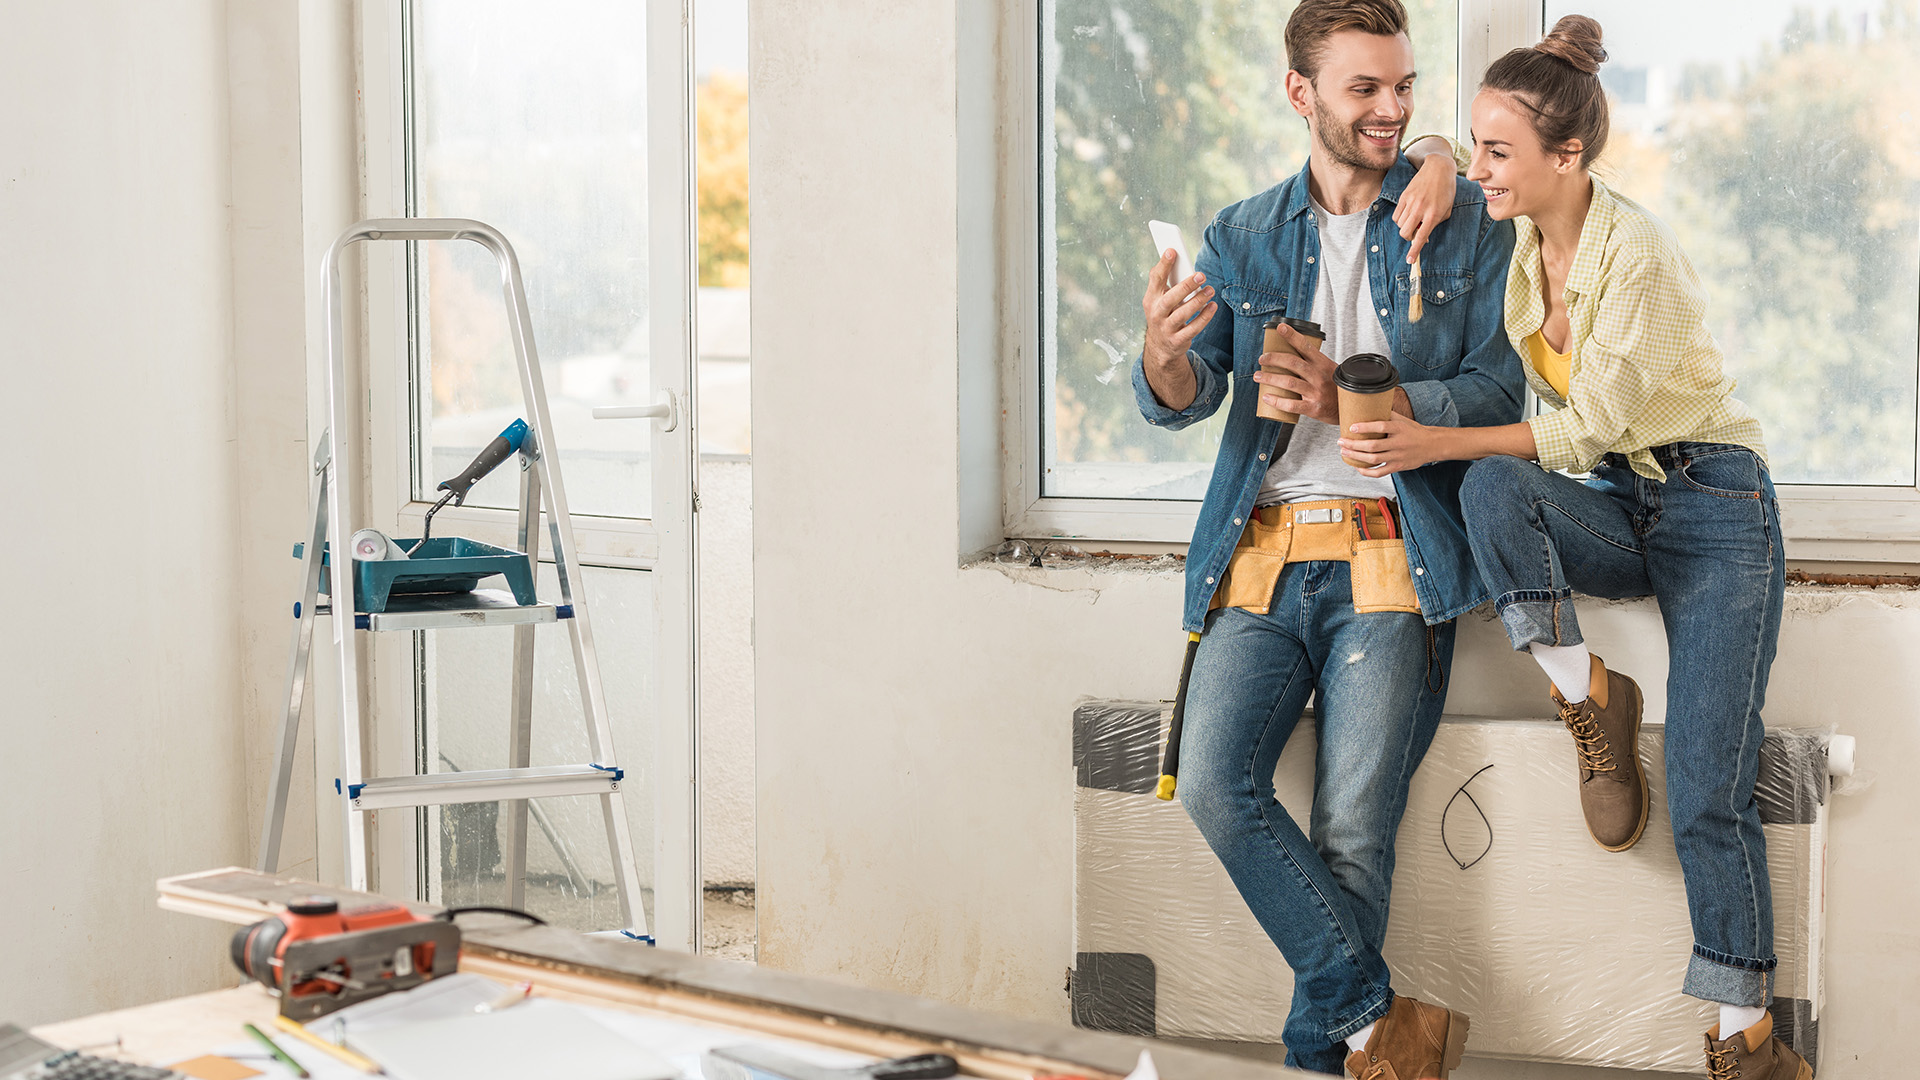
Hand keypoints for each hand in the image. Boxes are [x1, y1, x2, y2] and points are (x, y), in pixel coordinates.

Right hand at [1142, 249, 1216, 368]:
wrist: (1160, 346)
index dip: (1163, 265)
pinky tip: (1212, 306)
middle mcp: (1156, 314)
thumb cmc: (1164, 314)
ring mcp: (1166, 328)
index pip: (1155, 279)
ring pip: (1182, 314)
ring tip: (1210, 290)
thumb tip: (1176, 256)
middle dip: (1185, 286)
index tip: (1172, 251)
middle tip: (1201, 275)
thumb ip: (1166, 281)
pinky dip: (1204, 317)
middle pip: (1170, 299)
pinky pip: (1193, 329)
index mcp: (1151, 299)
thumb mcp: (1159, 299)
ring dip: (1198, 301)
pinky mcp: (1178, 340)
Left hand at [1254, 324, 1339, 424]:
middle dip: (1274, 359)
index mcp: (1323, 364)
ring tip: (1257, 376)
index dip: (1292, 336)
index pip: (1306, 346)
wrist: (1349, 408)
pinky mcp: (1314, 408)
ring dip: (1270, 378)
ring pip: (1289, 382)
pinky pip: (1292, 404)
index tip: (1280, 328)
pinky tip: (1266, 397)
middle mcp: (1319, 376)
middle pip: (1293, 363)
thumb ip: (1312, 362)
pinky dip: (1277, 401)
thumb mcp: (1329, 370)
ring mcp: (1316, 392)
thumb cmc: (1335, 388)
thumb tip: (1287, 353)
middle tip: (1262, 359)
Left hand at [1338, 412, 1452, 476]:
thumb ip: (1386, 414)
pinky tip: (1357, 467)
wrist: (1431, 445)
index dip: (1365, 427)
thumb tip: (1368, 404)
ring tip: (1344, 451)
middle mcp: (1398, 443)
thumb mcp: (1402, 419)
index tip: (1351, 427)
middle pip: (1373, 446)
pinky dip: (1366, 472)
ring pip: (1374, 459)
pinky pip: (1379, 472)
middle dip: (1354, 444)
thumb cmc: (1413, 431)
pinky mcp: (1397, 467)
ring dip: (1356, 456)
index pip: (1381, 427)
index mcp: (1399, 428)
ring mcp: (1398, 457)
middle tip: (1341, 441)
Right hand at [1393, 153, 1456, 265]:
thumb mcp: (1446, 209)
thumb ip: (1435, 224)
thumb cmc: (1446, 190)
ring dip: (1406, 227)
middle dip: (1408, 237)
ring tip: (1415, 219)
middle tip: (1416, 232)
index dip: (1414, 251)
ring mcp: (1411, 202)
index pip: (1420, 237)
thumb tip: (1422, 237)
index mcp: (1433, 214)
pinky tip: (1409, 213)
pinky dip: (1401, 218)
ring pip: (1400, 224)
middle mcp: (1420, 209)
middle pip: (1405, 232)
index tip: (1410, 261)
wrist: (1438, 168)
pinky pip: (1396, 215)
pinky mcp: (1404, 196)